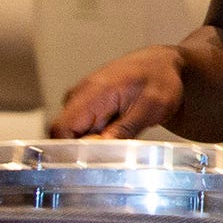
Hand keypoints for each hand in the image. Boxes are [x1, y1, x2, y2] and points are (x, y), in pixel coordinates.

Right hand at [52, 46, 186, 138]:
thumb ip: (124, 129)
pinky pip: (83, 129)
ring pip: (75, 134)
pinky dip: (98, 136)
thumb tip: (101, 150)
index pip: (61, 129)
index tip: (94, 158)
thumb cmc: (159, 81)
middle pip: (65, 135)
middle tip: (117, 147)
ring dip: (94, 143)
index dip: (72, 150)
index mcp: (93, 93)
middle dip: (87, 149)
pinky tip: (118, 129)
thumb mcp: (151, 108)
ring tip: (122, 132)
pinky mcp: (86, 105)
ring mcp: (81, 99)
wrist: (162, 64)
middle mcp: (79, 95)